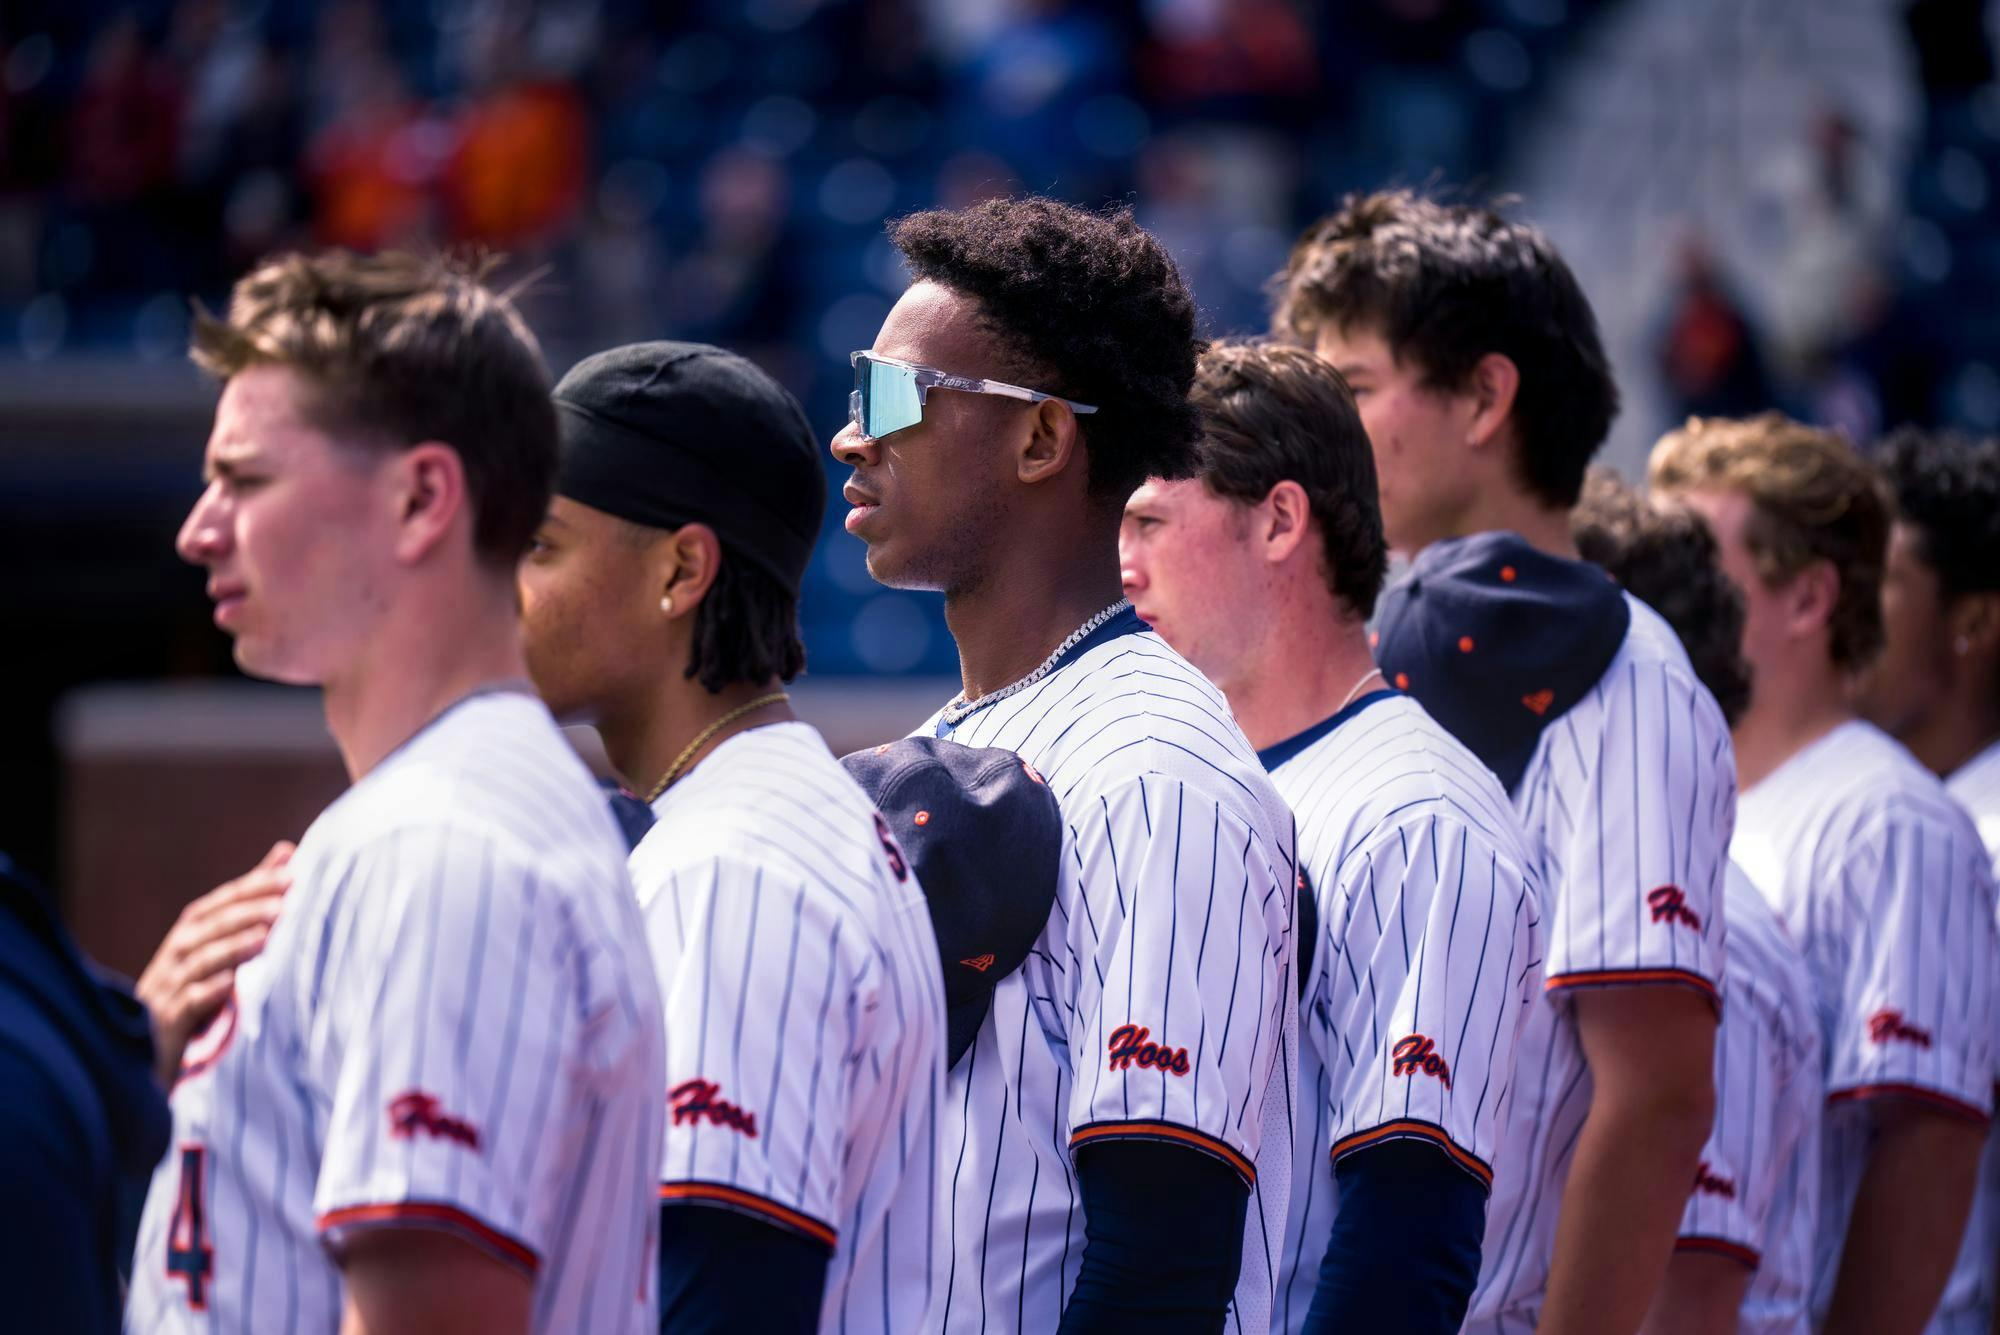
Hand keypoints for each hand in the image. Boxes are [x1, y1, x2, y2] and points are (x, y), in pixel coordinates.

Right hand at [138, 841, 292, 1087]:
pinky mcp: (164, 1025)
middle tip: (286, 901)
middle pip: (205, 927)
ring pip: (196, 963)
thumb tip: (286, 853)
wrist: (149, 1057)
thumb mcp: (221, 948)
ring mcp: (164, 991)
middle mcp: (172, 959)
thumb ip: (252, 902)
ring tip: (266, 936)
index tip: (290, 873)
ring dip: (231, 947)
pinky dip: (205, 992)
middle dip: (245, 911)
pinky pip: (184, 1006)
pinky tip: (230, 984)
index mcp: (185, 938)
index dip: (250, 886)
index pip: (217, 904)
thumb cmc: (190, 994)